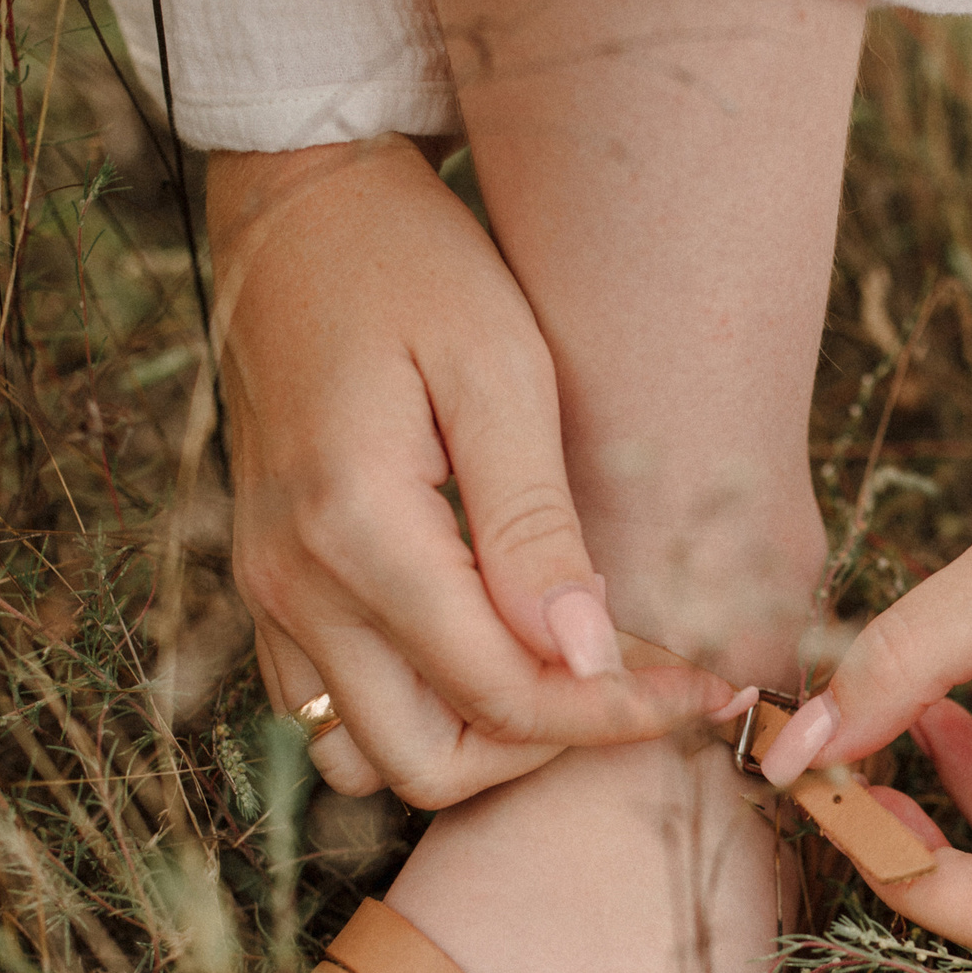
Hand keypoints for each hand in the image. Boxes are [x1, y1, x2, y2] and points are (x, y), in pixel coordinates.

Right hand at [211, 135, 734, 806]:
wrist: (298, 209)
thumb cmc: (414, 265)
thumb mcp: (501, 369)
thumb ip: (535, 524)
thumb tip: (583, 656)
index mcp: (358, 530)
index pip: (501, 695)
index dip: (613, 713)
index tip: (703, 691)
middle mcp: (296, 584)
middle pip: (430, 763)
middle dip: (547, 749)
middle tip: (639, 691)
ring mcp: (269, 593)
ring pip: (368, 756)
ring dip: (472, 743)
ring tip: (564, 676)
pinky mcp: (268, 585)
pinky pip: (330, 710)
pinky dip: (413, 710)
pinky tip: (493, 650)